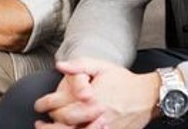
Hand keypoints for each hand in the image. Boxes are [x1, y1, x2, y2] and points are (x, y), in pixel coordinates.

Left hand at [35, 58, 159, 128]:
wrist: (148, 96)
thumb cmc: (124, 81)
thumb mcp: (102, 67)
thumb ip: (79, 65)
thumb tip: (59, 65)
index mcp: (91, 95)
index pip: (60, 105)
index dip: (45, 105)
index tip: (39, 105)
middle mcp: (96, 113)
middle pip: (64, 122)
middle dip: (49, 123)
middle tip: (40, 124)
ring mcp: (103, 126)